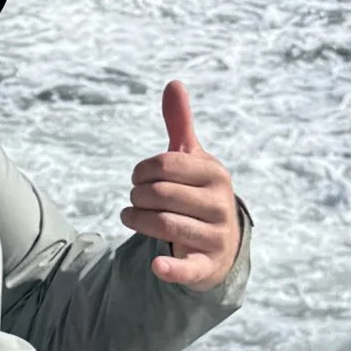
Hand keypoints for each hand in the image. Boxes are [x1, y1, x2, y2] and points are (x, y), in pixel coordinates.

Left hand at [121, 81, 243, 287]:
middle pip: (161, 194)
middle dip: (138, 196)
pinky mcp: (207, 266)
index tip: (137, 177)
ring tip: (130, 216)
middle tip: (134, 199)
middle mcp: (221, 204)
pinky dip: (171, 267)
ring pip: (165, 224)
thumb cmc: (198, 193)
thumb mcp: (192, 160)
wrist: (221, 243)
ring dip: (137, 220)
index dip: (141, 170)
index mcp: (215, 174)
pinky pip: (188, 268)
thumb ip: (180, 124)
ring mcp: (216, 236)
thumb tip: (173, 83)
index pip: (165, 165)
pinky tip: (156, 265)